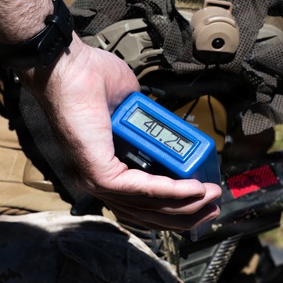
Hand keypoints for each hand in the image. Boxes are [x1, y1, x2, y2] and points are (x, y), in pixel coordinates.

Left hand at [23, 38, 221, 230]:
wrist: (69, 67)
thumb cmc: (92, 82)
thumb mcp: (133, 112)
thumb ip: (151, 129)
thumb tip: (171, 135)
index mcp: (102, 170)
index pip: (140, 205)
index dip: (175, 208)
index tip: (201, 200)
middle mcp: (96, 182)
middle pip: (147, 214)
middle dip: (186, 215)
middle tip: (212, 208)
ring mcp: (95, 181)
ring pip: (149, 205)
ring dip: (186, 203)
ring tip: (211, 197)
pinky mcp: (99, 175)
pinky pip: (142, 190)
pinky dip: (172, 191)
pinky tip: (193, 188)